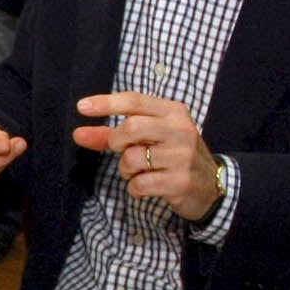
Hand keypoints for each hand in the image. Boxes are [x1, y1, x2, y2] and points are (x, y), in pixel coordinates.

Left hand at [71, 92, 222, 220]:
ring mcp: (182, 156)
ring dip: (126, 170)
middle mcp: (180, 129)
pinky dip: (135, 188)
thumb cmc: (173, 156)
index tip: (81, 107)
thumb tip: (78, 134)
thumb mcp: (150, 139)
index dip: (106, 103)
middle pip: (131, 128)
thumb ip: (112, 135)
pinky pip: (139, 184)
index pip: (134, 101)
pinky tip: (147, 187)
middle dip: (116, 141)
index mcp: (173, 112)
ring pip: (132, 158)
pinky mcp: (180, 181)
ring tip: (139, 172)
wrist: (212, 186)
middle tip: (121, 150)